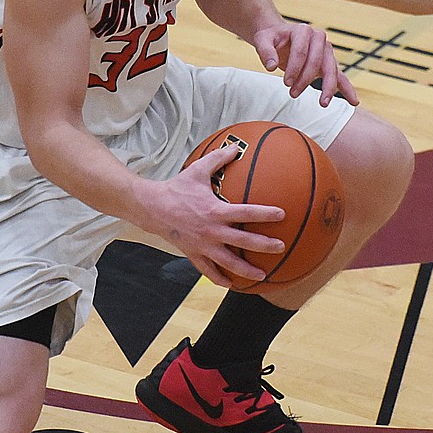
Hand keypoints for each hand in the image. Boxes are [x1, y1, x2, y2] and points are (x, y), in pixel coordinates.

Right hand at [150, 143, 285, 286]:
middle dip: (264, 245)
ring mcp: (203, 245)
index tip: (282, 215)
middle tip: (281, 247)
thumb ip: (218, 159)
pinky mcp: (193, 254)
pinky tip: (231, 284)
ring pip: (228, 262)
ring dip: (246, 270)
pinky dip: (220, 279)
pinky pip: (208, 271)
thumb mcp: (198, 170)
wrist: (150, 208)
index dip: (265, 214)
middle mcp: (212, 231)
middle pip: (243, 241)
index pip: (246, 212)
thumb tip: (236, 147)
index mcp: (215, 211)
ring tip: (262, 275)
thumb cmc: (176, 188)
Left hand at [252, 21, 358, 106]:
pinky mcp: (329, 62)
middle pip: (317, 62)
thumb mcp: (263, 40)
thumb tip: (272, 67)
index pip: (301, 52)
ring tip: (323, 103)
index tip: (286, 82)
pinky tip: (353, 101)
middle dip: (306, 80)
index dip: (294, 68)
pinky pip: (340, 76)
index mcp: (303, 30)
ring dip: (327, 87)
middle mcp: (318, 38)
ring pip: (331, 70)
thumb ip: (265, 51)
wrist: (279, 36)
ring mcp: (326, 51)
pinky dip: (347, 89)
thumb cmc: (272, 38)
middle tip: (293, 93)